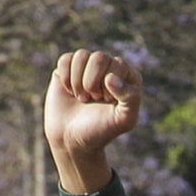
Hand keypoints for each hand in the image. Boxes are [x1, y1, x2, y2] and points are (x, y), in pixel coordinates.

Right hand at [44, 49, 142, 191]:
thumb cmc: (101, 130)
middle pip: (99, 57)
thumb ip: (130, 98)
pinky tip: (69, 91)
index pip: (118, 64)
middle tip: (92, 99)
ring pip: (82, 55)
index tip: (106, 101)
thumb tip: (110, 77)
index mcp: (127, 78)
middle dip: (92, 82)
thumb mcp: (124, 120)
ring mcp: (87, 67)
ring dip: (78, 82)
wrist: (71, 140)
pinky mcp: (67, 68)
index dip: (109, 84)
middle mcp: (108, 68)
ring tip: (82, 98)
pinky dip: (65, 77)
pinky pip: (65, 59)